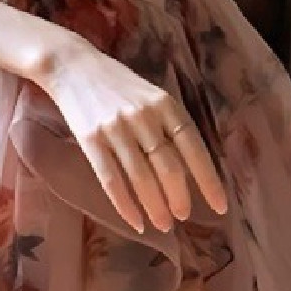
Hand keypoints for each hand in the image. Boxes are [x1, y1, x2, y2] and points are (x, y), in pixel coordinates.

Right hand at [38, 44, 228, 233]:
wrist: (71, 65)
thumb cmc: (116, 83)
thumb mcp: (151, 95)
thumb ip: (168, 124)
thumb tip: (189, 169)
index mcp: (165, 104)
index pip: (193, 148)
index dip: (208, 180)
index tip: (220, 208)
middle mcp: (143, 116)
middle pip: (168, 166)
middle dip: (179, 197)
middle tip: (183, 216)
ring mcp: (115, 128)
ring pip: (141, 177)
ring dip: (155, 206)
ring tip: (163, 224)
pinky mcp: (90, 138)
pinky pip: (110, 178)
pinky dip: (124, 204)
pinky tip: (134, 220)